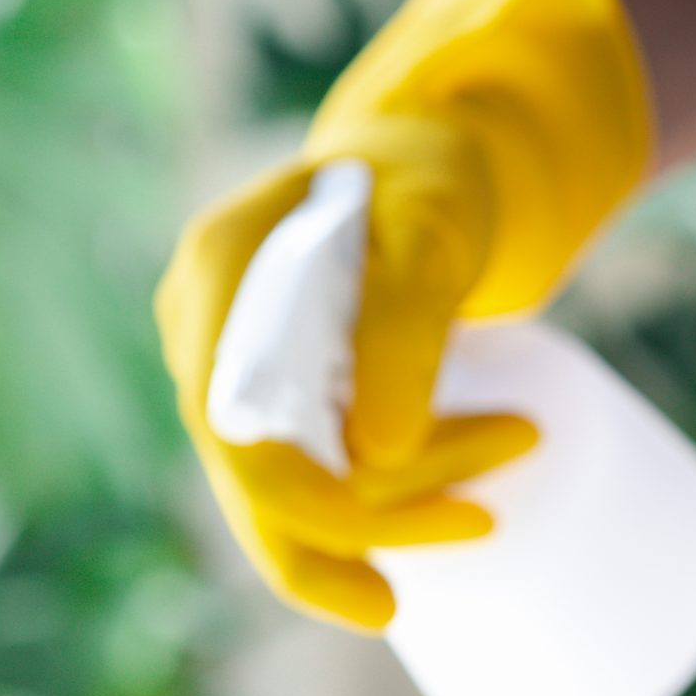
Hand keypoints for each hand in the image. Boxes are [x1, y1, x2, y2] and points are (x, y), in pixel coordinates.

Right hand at [155, 0, 649, 629]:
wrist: (424, 162)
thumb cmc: (430, 177)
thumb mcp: (432, 228)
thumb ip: (404, 326)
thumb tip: (377, 453)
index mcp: (219, 272)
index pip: (234, 429)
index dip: (313, 507)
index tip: (426, 533)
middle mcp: (202, 329)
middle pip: (258, 477)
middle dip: (376, 523)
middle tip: (488, 520)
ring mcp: (227, 368)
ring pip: (284, 494)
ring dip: (391, 518)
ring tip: (493, 497)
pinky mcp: (267, 397)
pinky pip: (307, 480)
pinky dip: (379, 508)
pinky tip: (449, 514)